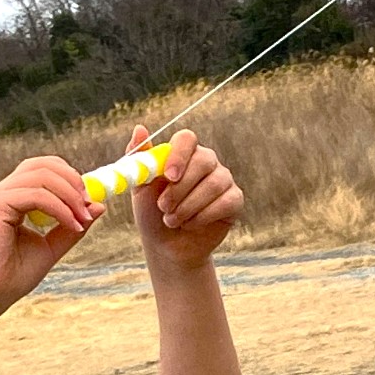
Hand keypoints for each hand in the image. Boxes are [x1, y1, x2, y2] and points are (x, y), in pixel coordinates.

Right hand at [0, 156, 102, 315]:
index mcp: (11, 198)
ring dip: (70, 195)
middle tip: (88, 205)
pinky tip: (71, 224)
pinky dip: (59, 208)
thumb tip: (99, 206)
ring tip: (82, 219)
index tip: (88, 202)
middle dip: (73, 180)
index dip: (69, 178)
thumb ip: (70, 227)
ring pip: (41, 176)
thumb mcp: (49, 248)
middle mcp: (2, 192)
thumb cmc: (10, 276)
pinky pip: (35, 195)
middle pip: (42, 165)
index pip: (42, 169)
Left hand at [128, 125, 242, 270]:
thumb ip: (140, 159)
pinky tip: (190, 225)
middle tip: (163, 206)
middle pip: (203, 160)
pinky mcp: (235, 200)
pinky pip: (226, 202)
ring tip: (171, 220)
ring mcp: (223, 179)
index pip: (187, 139)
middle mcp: (206, 162)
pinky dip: (203, 217)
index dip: (179, 155)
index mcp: (182, 153)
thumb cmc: (152, 212)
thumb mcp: (140, 186)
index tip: (168, 176)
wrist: (166, 245)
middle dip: (180, 188)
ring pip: (213, 185)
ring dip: (187, 207)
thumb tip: (139, 129)